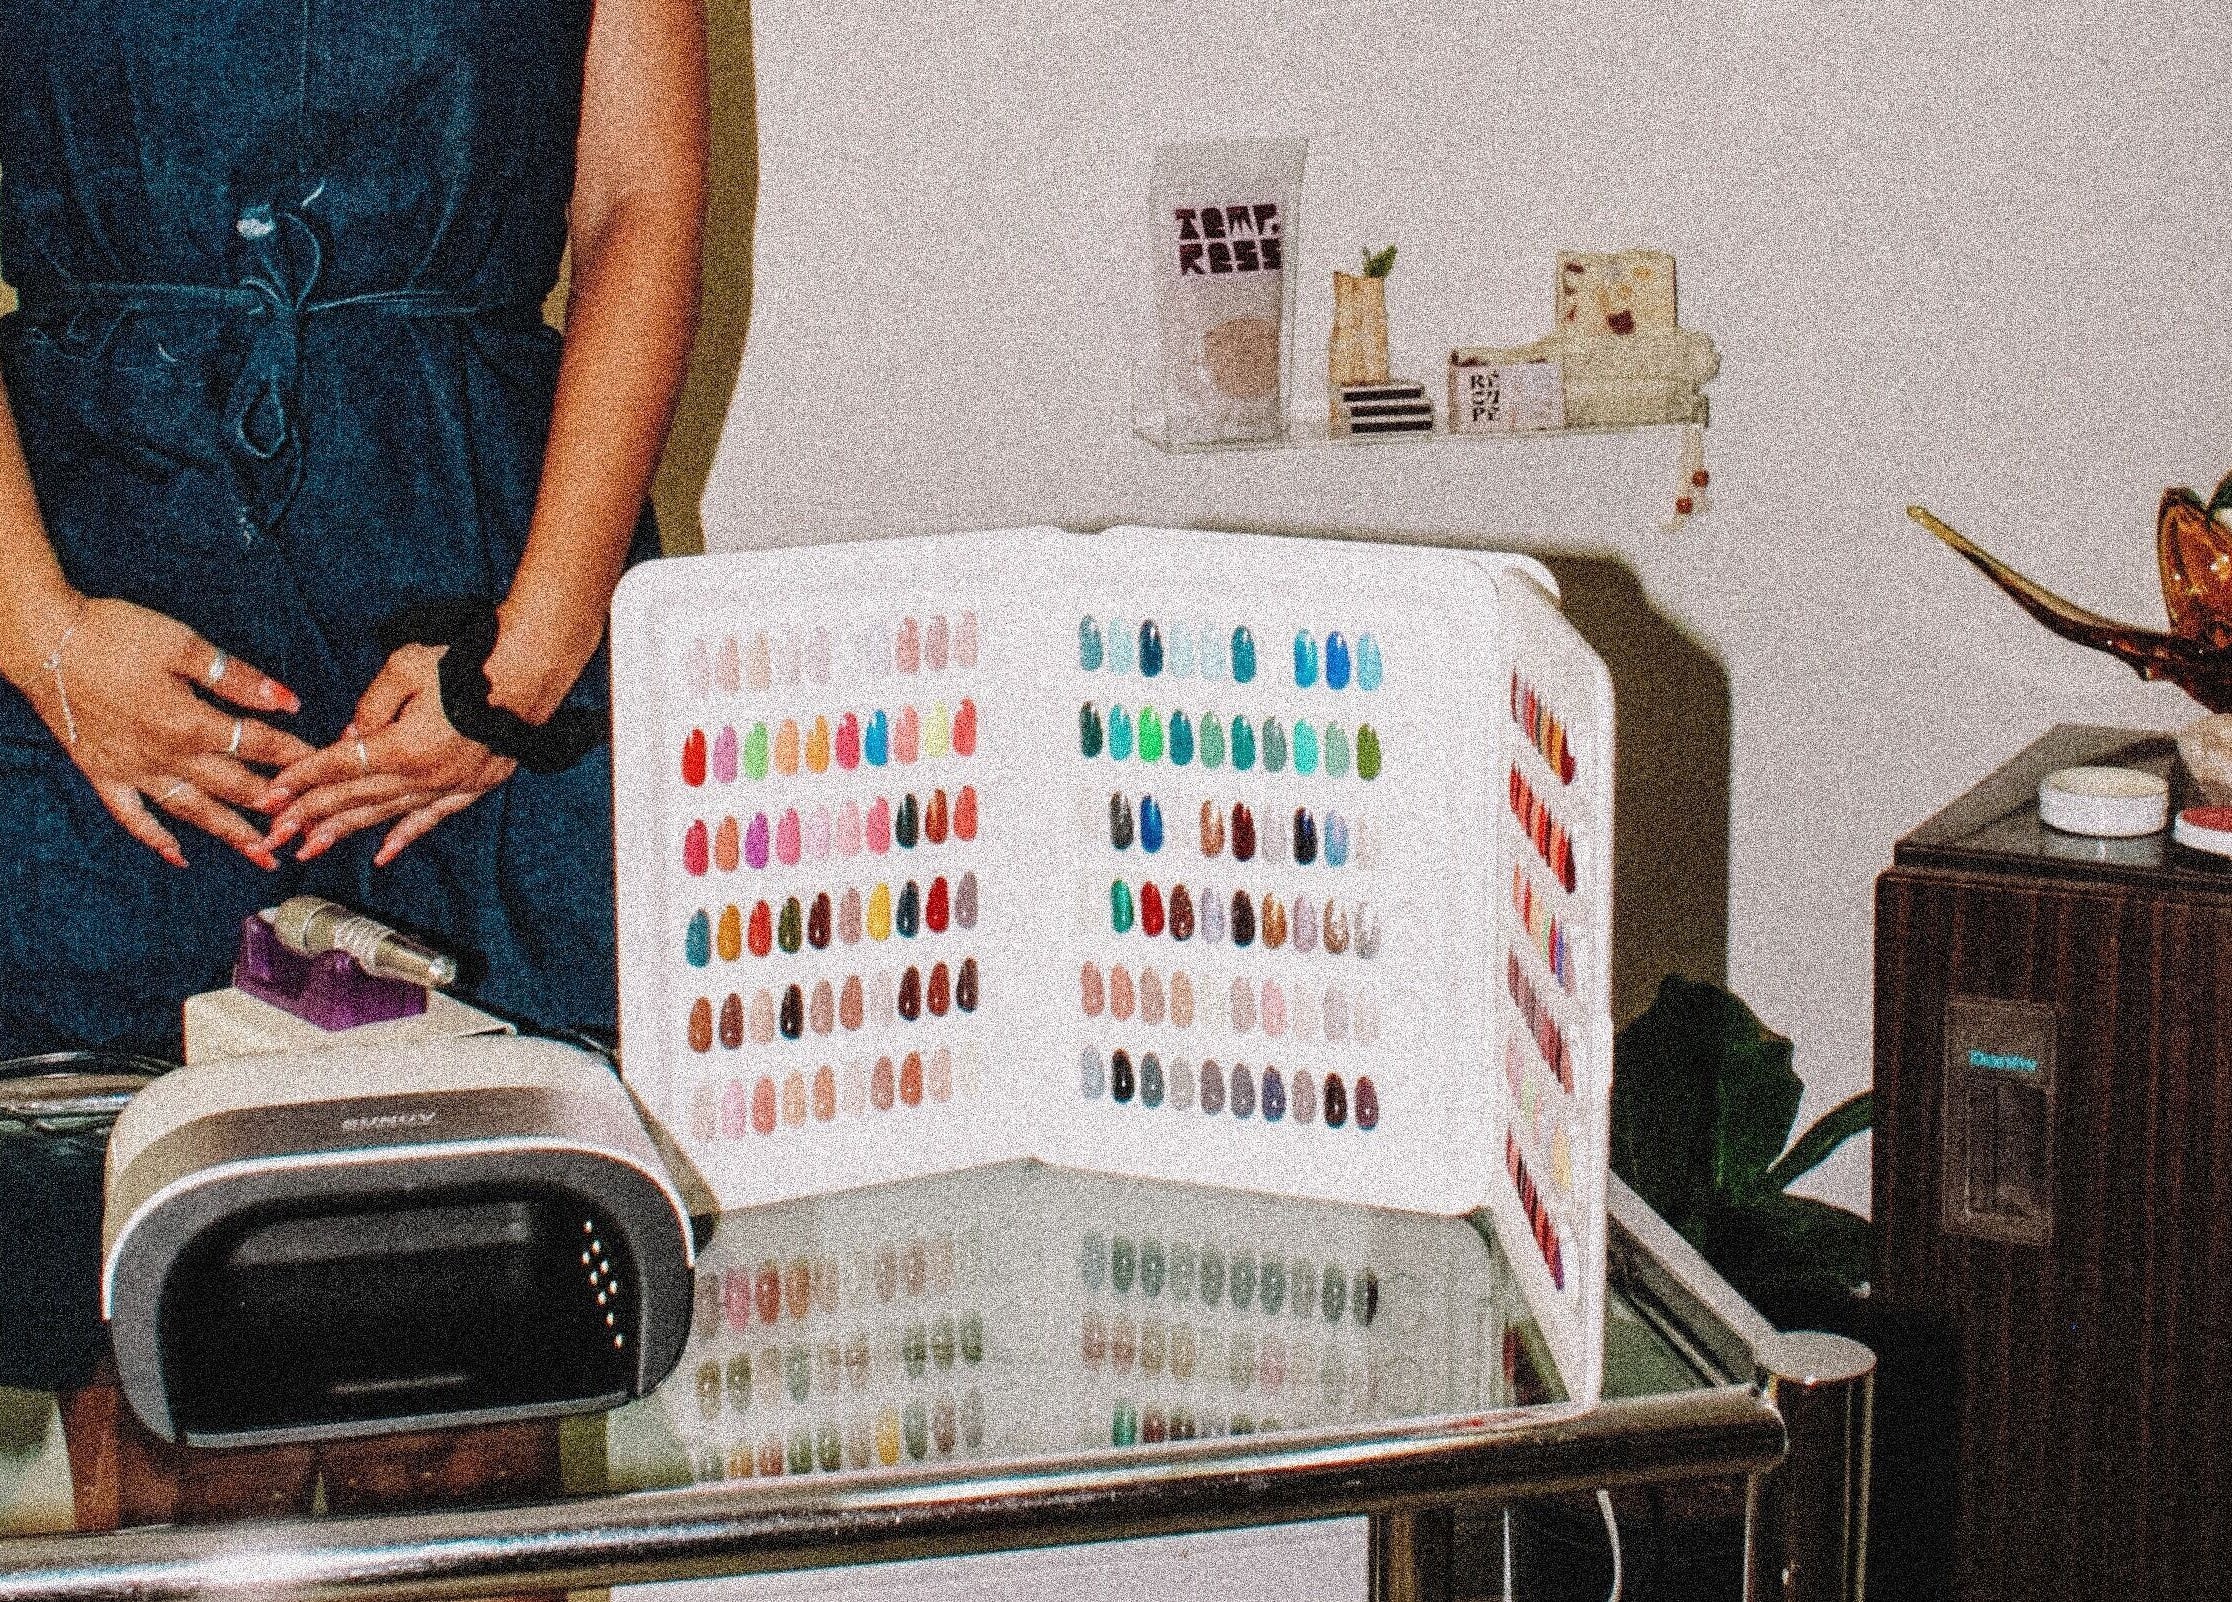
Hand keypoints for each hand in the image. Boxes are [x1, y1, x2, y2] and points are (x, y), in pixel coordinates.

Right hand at [29, 598, 310, 869]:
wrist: (42, 639)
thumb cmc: (114, 634)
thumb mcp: (183, 645)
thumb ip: (238, 678)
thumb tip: (287, 700)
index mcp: (189, 723)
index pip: (256, 745)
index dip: (294, 755)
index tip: (324, 768)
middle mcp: (165, 756)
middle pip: (233, 787)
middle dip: (275, 807)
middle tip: (309, 828)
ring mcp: (132, 770)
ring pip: (192, 811)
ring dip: (231, 834)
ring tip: (264, 856)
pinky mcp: (102, 773)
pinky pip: (132, 817)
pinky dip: (156, 838)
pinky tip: (180, 855)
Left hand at [267, 645, 516, 865]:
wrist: (530, 673)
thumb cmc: (467, 662)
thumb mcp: (406, 667)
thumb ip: (372, 705)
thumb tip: (350, 735)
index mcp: (403, 747)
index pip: (339, 765)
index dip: (302, 779)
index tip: (271, 795)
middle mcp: (422, 777)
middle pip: (354, 798)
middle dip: (309, 816)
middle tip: (272, 835)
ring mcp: (447, 786)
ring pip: (385, 815)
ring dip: (344, 832)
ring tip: (308, 849)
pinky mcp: (471, 787)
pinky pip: (431, 819)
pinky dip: (405, 837)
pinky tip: (382, 855)